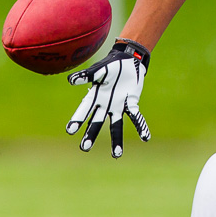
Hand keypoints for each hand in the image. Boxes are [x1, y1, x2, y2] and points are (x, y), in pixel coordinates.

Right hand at [66, 39, 151, 156]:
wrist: (129, 60)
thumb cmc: (112, 65)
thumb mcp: (100, 69)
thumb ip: (87, 75)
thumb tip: (71, 80)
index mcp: (95, 96)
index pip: (84, 110)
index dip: (78, 119)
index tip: (70, 130)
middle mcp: (105, 104)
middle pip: (96, 122)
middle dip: (90, 134)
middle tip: (84, 148)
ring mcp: (118, 106)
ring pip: (116, 126)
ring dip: (116, 139)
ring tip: (117, 155)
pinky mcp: (131, 104)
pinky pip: (136, 116)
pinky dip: (140, 126)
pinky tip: (145, 138)